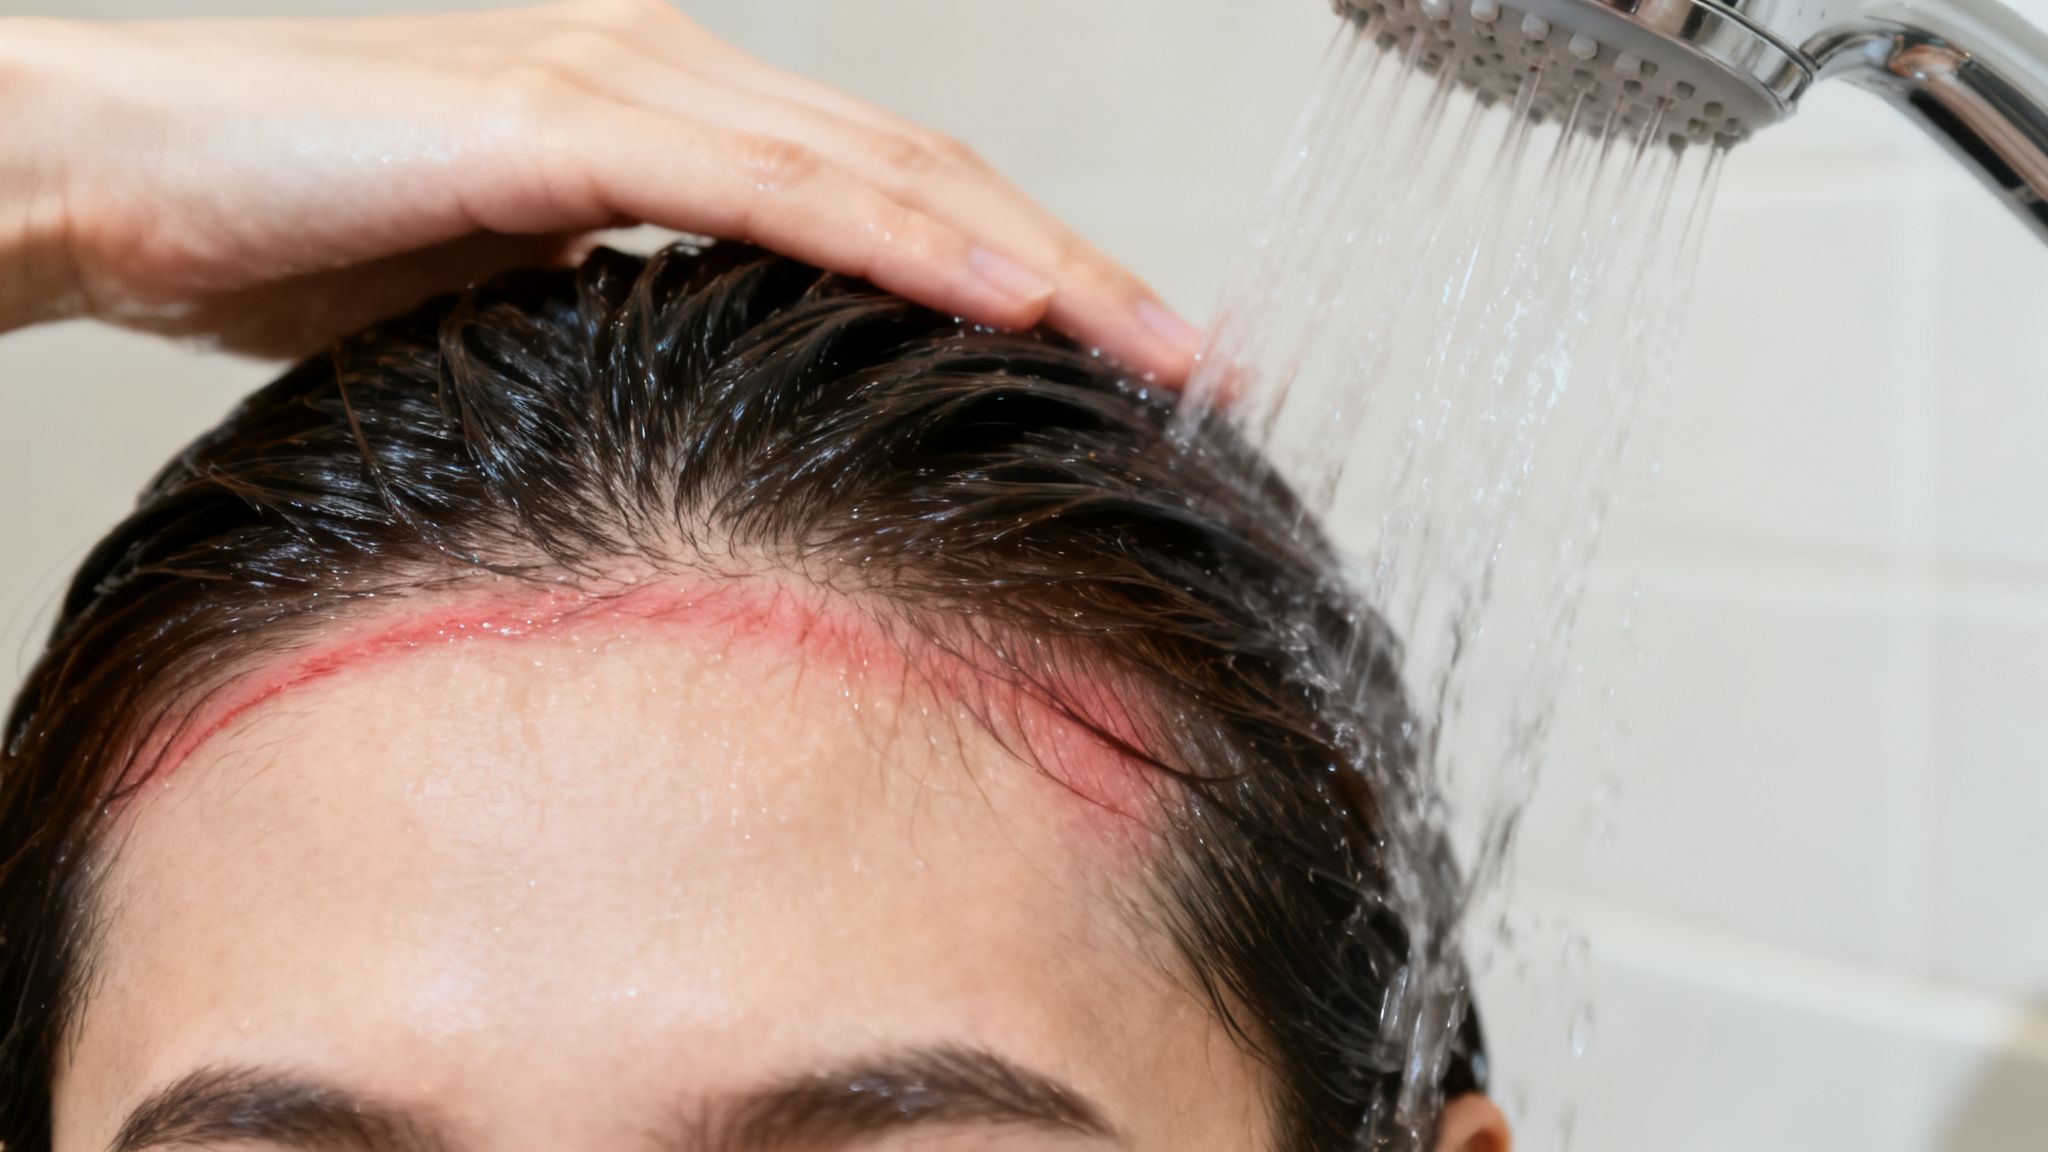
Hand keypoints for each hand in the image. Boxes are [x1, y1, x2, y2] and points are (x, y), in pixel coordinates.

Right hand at [0, 1, 1203, 378]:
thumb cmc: (304, 238)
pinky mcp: (564, 117)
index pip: (899, 197)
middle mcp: (680, 74)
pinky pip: (774, 187)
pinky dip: (903, 244)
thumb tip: (722, 394)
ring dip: (1038, 261)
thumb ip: (635, 317)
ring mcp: (630, 82)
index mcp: (680, 115)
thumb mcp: (519, 296)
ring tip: (1158, 349)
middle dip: (1086, 272)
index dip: (1031, 271)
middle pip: (933, 176)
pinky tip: (1006, 298)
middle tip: (1207, 364)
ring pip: (886, 172)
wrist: (129, 175)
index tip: (1133, 361)